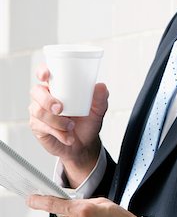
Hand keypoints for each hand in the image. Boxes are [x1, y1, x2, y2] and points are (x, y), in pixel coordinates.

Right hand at [29, 64, 108, 185]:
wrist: (85, 144)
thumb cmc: (87, 122)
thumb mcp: (98, 110)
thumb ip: (100, 98)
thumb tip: (101, 86)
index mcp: (58, 87)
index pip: (44, 73)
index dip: (42, 71)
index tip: (46, 75)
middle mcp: (46, 97)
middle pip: (36, 92)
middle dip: (47, 100)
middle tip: (60, 108)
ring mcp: (40, 112)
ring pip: (39, 111)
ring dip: (56, 121)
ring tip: (71, 126)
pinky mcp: (38, 127)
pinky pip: (42, 127)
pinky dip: (58, 133)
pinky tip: (68, 137)